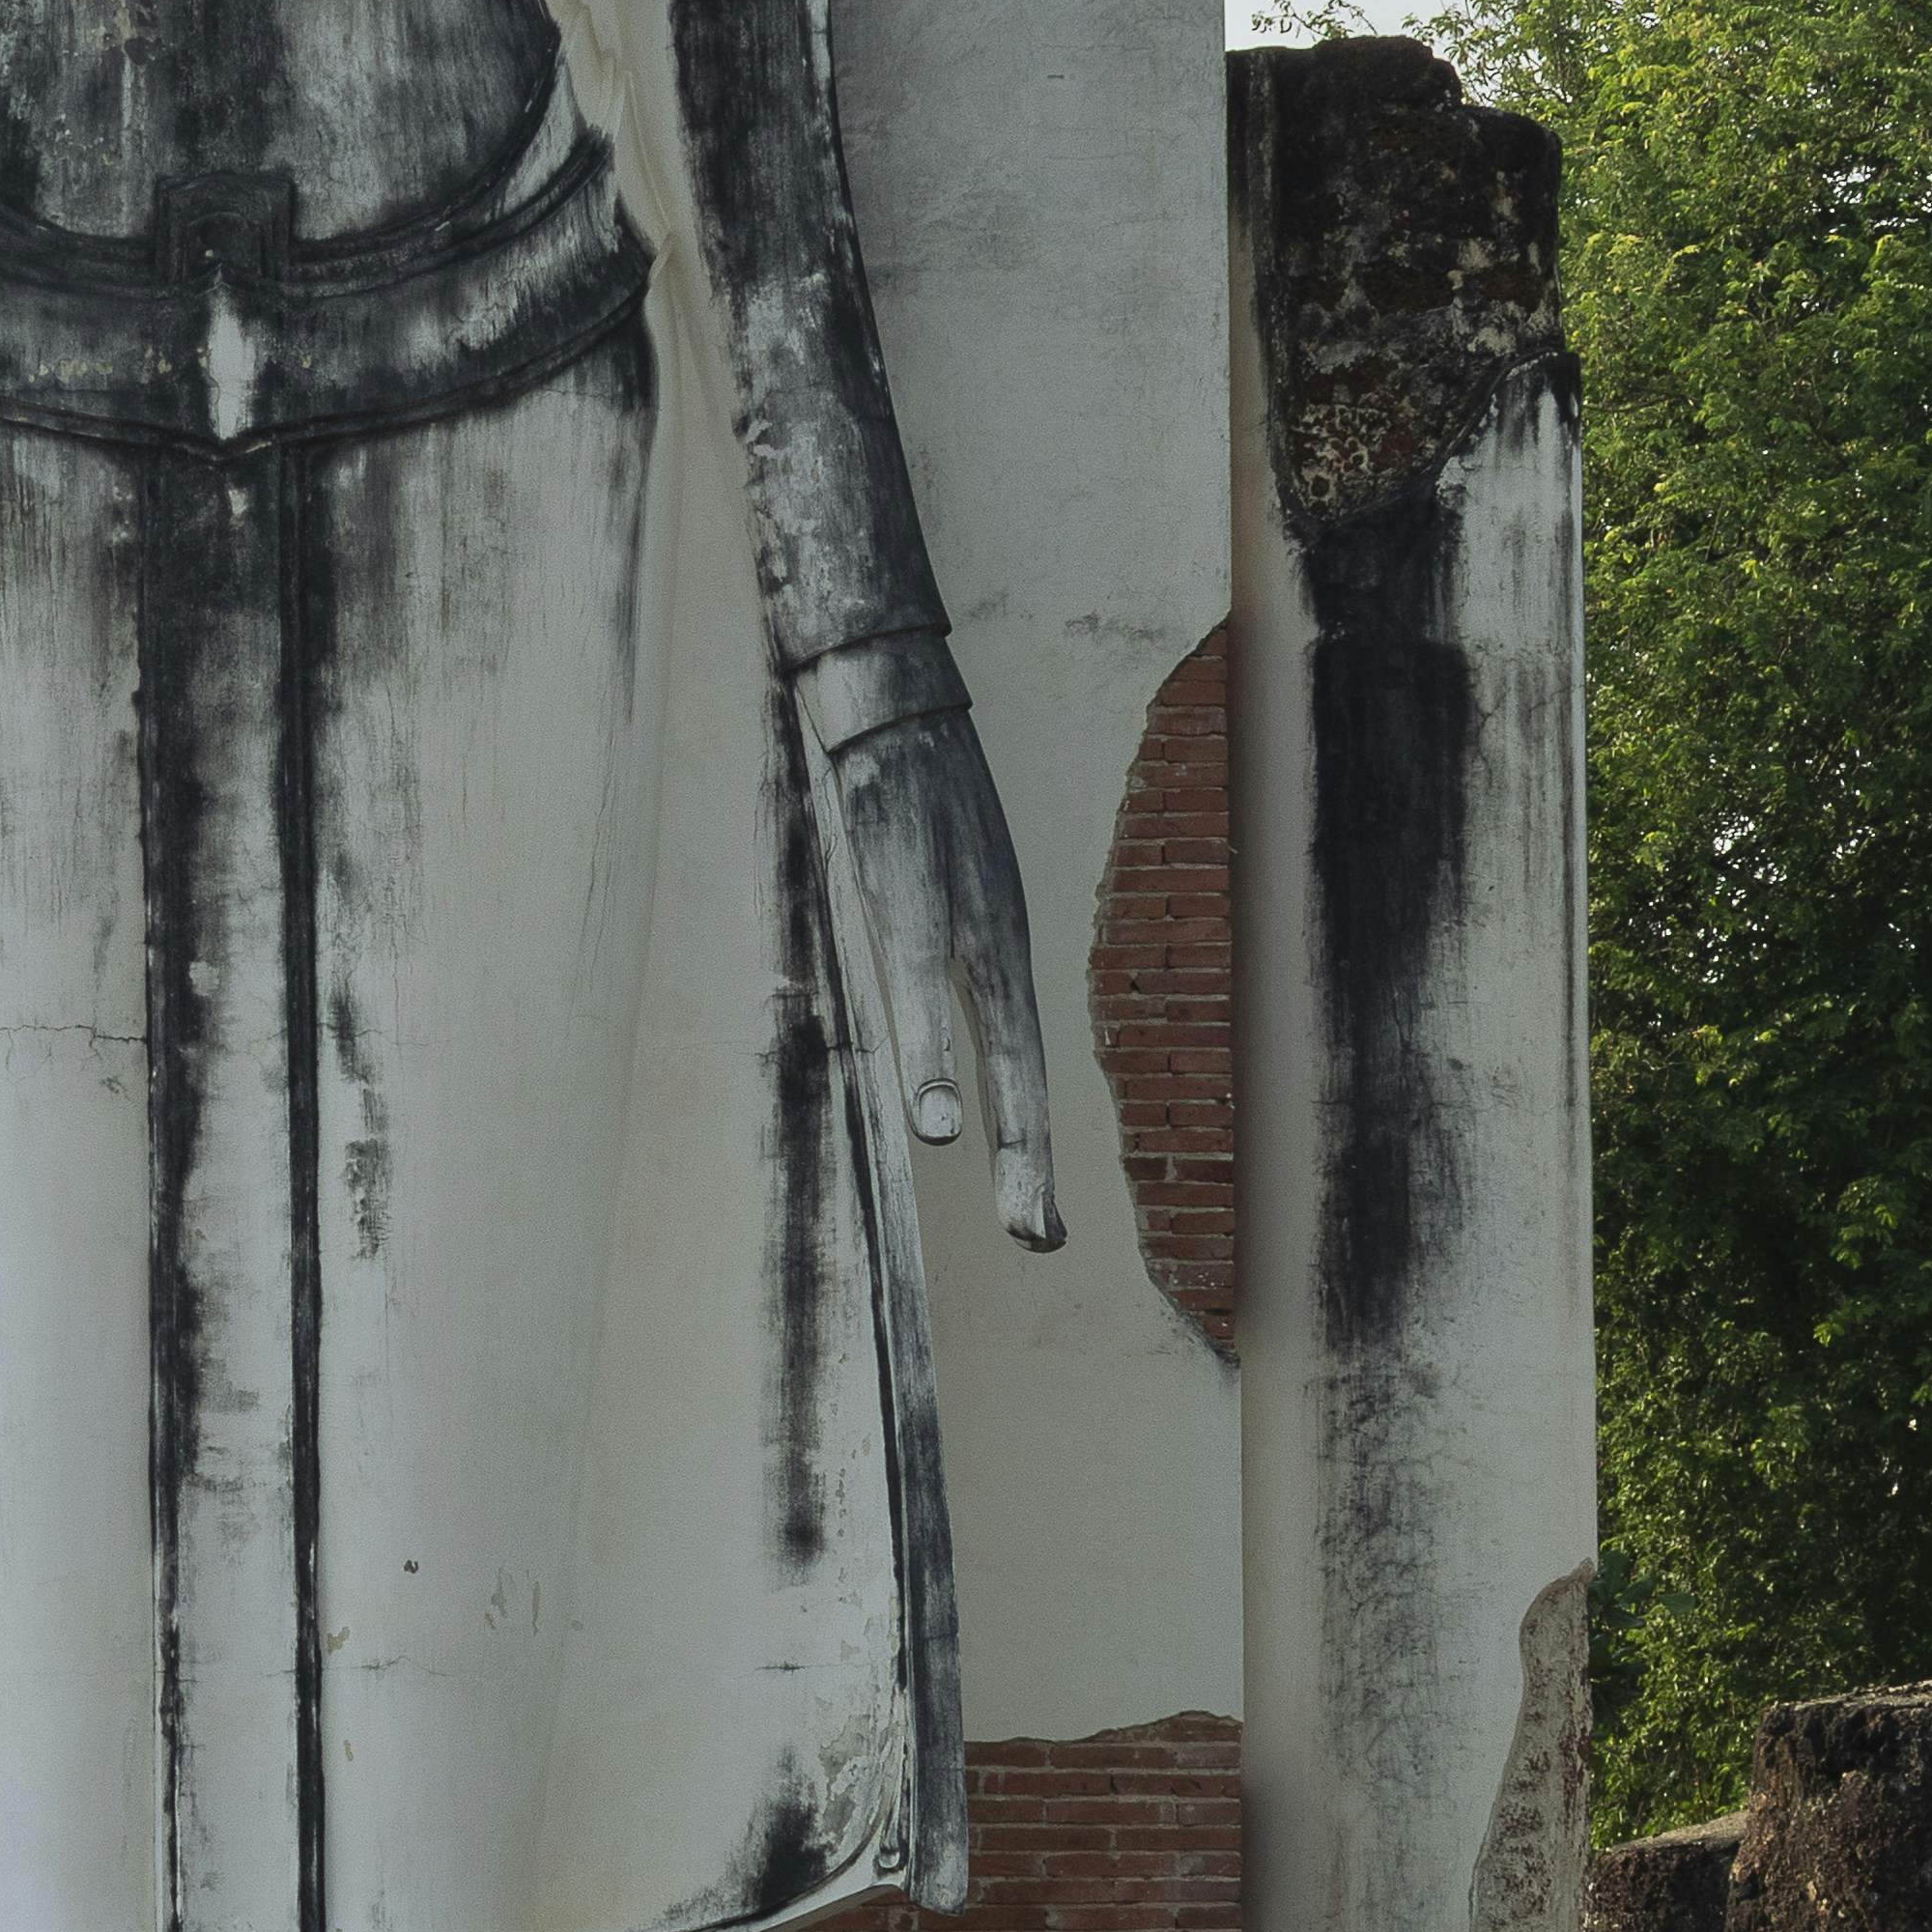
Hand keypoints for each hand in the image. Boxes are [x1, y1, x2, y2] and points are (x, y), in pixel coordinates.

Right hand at [823, 710, 1062, 1248]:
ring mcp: (957, 919)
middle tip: (1043, 1243)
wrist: (888, 688)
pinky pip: (924, 996)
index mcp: (995, 938)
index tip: (1038, 1219)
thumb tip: (925, 994)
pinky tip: (938, 1121)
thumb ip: (930, 937)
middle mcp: (995, 936)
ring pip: (992, 1042)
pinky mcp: (906, 897)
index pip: (1025, 1056)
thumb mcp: (929, 869)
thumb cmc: (900, 781)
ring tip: (1017, 1212)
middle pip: (1027, 1068)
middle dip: (1035, 1161)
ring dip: (1007, 1131)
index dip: (1032, 1137)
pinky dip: (935, 1060)